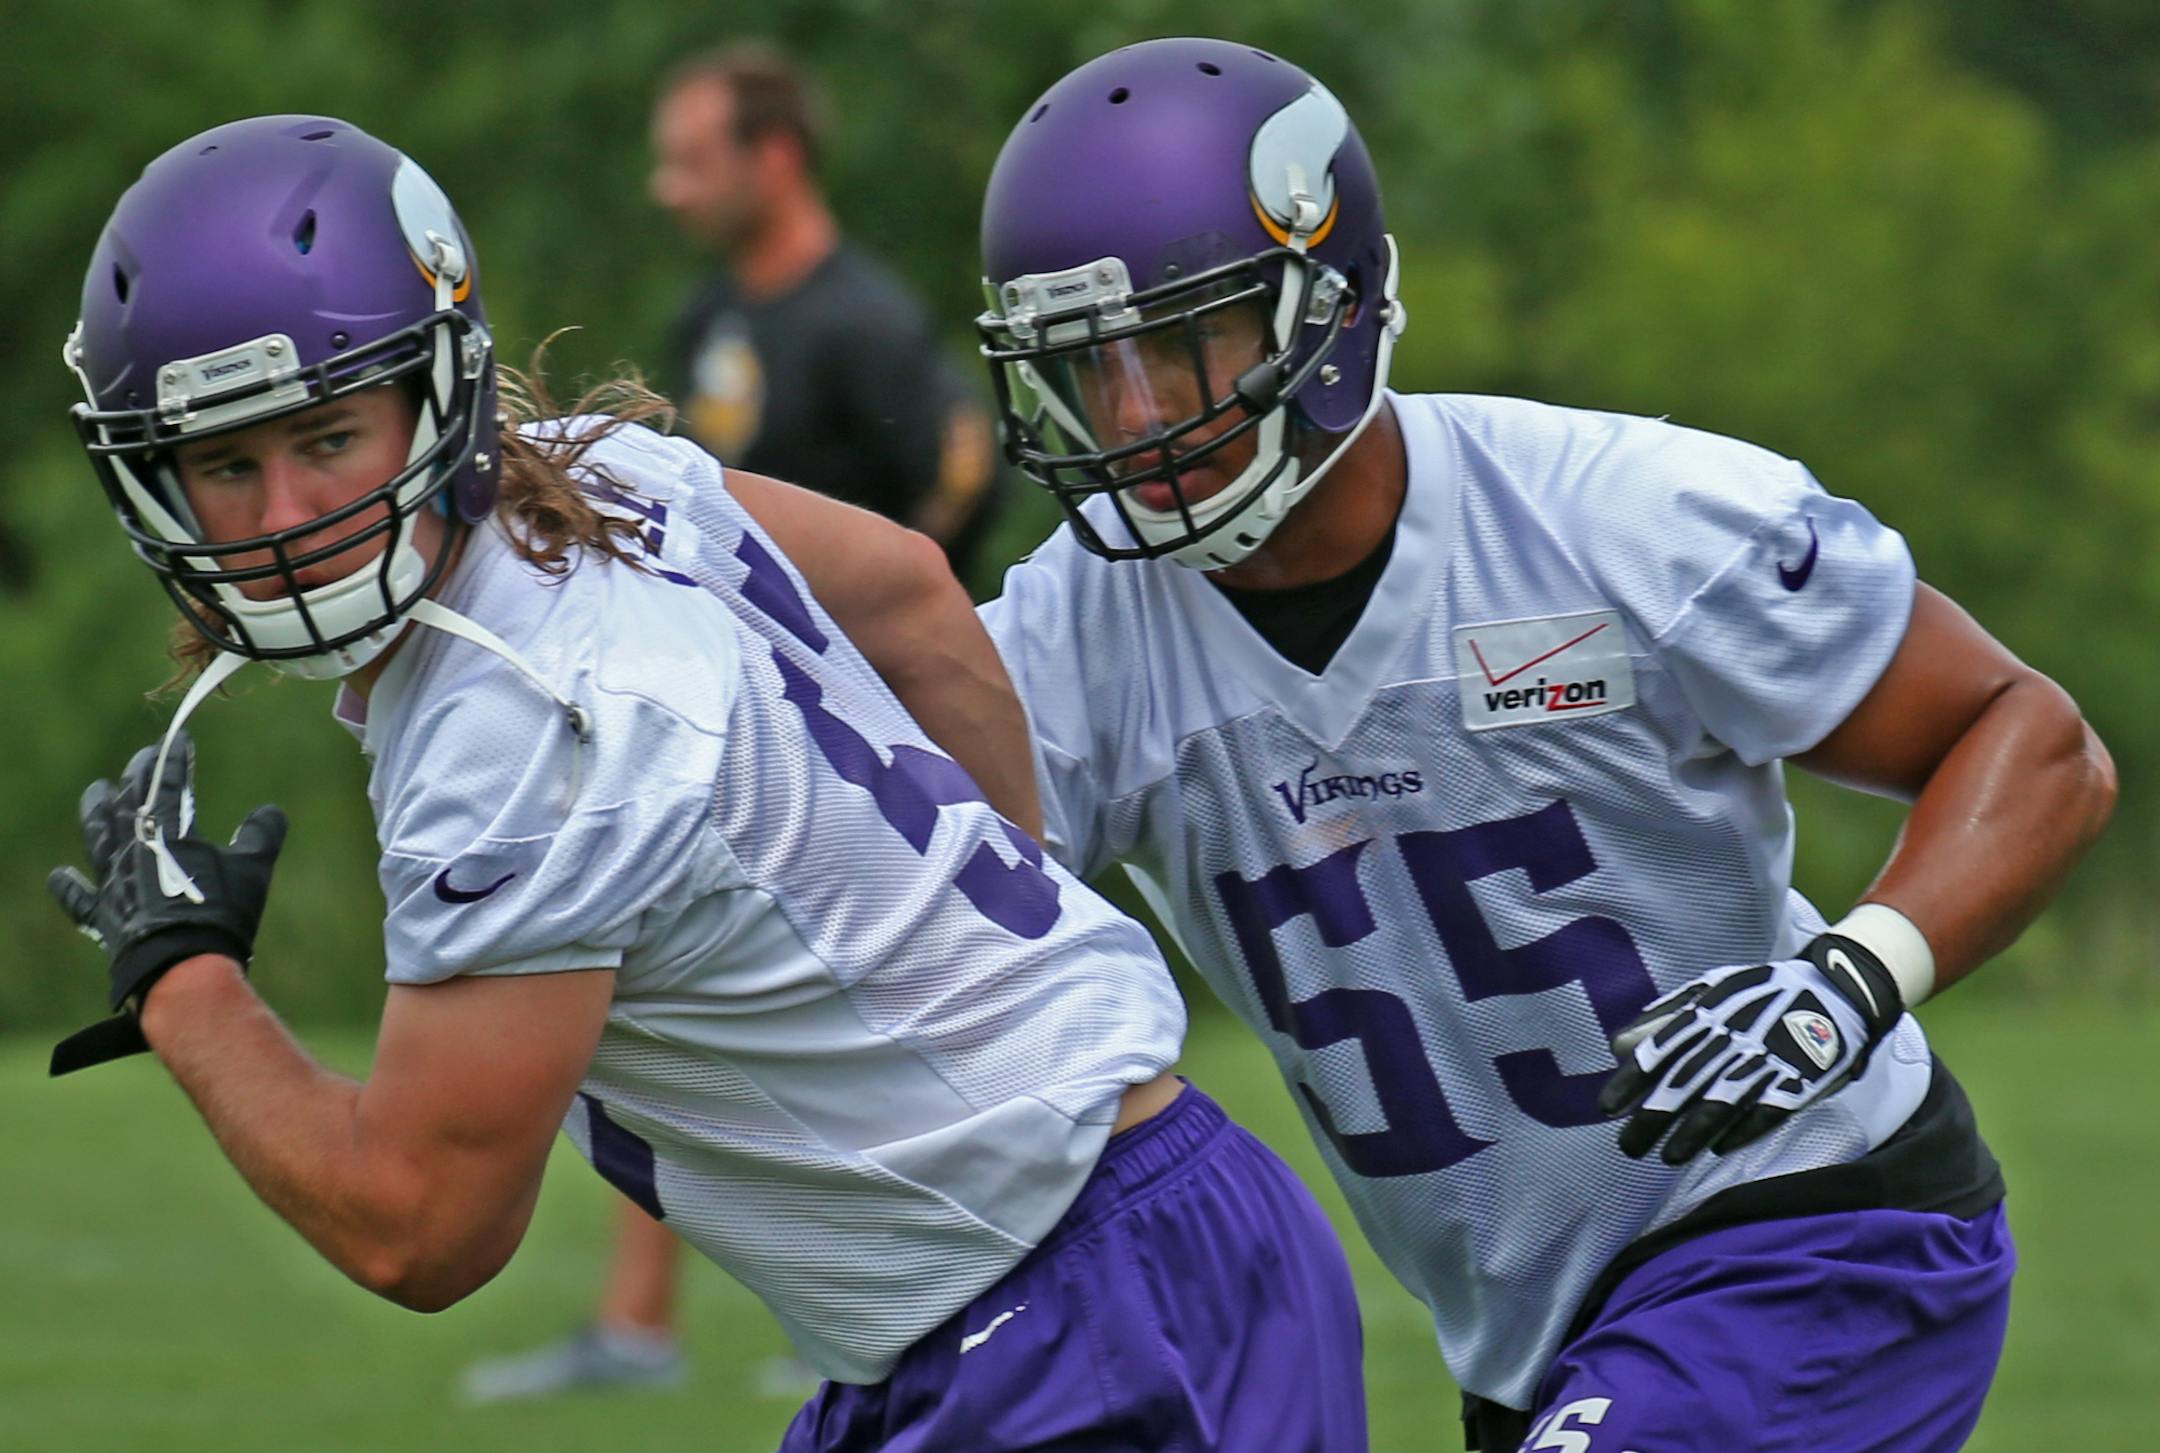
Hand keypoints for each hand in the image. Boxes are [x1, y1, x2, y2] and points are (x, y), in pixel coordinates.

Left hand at [46, 730, 286, 1075]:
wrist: (182, 966)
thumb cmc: (220, 914)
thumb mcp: (253, 871)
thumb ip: (262, 836)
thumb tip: (271, 812)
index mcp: (169, 831)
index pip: (170, 783)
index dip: (175, 758)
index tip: (180, 739)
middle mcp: (133, 848)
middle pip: (130, 801)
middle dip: (137, 775)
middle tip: (143, 759)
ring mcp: (113, 880)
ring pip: (98, 835)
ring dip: (97, 811)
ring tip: (96, 792)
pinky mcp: (104, 914)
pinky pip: (81, 897)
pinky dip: (70, 886)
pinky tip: (61, 874)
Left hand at [1597, 934, 1904, 1163]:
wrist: (1838, 989)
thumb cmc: (1762, 993)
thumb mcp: (1710, 991)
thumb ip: (1663, 1018)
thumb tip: (1617, 1045)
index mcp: (1709, 1012)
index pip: (1661, 1049)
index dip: (1632, 1081)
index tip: (1606, 1108)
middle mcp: (1733, 1036)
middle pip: (1685, 1081)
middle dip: (1653, 1117)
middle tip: (1628, 1147)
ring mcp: (1767, 1058)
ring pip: (1723, 1101)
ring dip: (1693, 1132)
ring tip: (1668, 1158)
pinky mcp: (1800, 1079)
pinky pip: (1767, 1110)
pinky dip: (1743, 1130)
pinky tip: (1718, 1149)